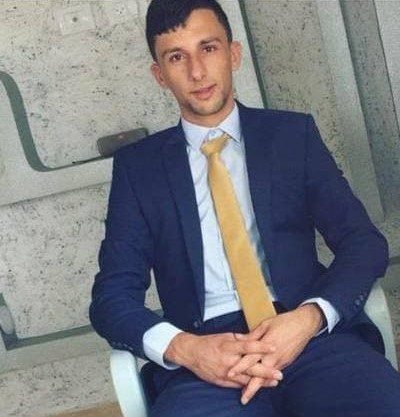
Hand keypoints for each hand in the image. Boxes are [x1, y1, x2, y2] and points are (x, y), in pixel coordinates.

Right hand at [164, 331, 278, 387]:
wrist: (191, 353)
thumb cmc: (209, 343)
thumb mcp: (225, 336)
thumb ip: (240, 339)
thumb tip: (255, 337)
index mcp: (229, 346)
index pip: (248, 346)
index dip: (261, 347)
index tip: (274, 347)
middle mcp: (228, 360)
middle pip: (250, 367)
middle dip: (265, 371)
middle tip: (279, 373)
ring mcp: (225, 373)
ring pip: (246, 379)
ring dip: (260, 381)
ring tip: (274, 382)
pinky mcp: (222, 381)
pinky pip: (237, 385)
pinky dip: (248, 386)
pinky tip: (258, 387)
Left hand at [230, 304, 323, 403]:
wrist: (304, 324)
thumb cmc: (284, 322)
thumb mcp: (266, 324)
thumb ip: (252, 335)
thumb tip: (239, 339)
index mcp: (266, 344)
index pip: (250, 358)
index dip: (239, 367)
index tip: (230, 374)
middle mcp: (273, 355)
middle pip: (260, 374)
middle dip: (251, 387)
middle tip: (243, 398)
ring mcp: (281, 360)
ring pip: (267, 377)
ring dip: (259, 386)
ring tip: (249, 394)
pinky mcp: (286, 362)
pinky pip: (274, 372)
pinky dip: (267, 379)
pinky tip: (261, 384)